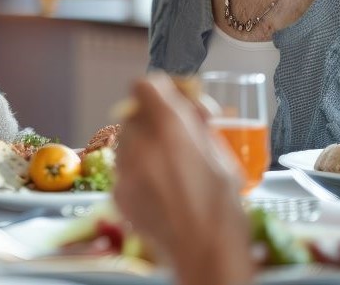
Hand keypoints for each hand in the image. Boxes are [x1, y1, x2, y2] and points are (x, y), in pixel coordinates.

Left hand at [113, 74, 253, 284]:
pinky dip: (138, 173)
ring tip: (169, 168)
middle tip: (175, 137)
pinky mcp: (118, 193)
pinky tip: (160, 190)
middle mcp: (141, 143)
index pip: (145, 85)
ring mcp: (125, 169)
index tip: (172, 100)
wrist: (206, 253)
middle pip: (134, 114)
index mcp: (169, 127)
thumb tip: (191, 107)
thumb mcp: (221, 154)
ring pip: (126, 141)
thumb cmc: (222, 207)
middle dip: (152, 121)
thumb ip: (198, 125)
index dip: (160, 90)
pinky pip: (123, 170)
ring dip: (143, 146)